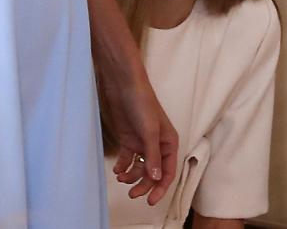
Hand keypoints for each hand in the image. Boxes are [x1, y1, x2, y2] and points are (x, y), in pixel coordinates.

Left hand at [104, 73, 177, 204]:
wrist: (123, 85)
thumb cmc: (142, 102)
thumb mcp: (150, 131)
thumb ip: (153, 155)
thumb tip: (156, 177)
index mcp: (169, 143)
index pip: (168, 172)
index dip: (160, 188)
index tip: (150, 200)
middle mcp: (157, 145)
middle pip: (153, 173)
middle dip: (144, 185)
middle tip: (132, 194)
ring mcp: (142, 142)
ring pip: (139, 168)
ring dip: (131, 176)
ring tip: (121, 177)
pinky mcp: (128, 139)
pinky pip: (127, 159)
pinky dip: (122, 166)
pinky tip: (117, 169)